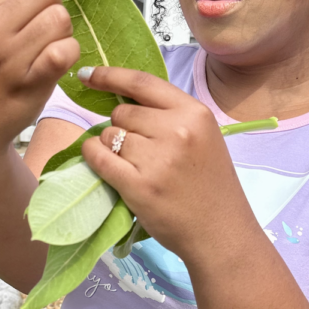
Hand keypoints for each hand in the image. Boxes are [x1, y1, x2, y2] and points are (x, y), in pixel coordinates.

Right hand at [0, 0, 99, 158]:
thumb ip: (5, 5)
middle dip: (57, 6)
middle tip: (46, 28)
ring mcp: (8, 57)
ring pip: (60, 20)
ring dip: (63, 34)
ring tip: (45, 51)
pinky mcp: (28, 81)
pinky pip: (65, 51)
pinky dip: (68, 55)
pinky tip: (54, 65)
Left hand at [79, 67, 253, 262]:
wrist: (220, 232)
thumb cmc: (210, 186)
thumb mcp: (203, 137)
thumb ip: (170, 116)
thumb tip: (121, 98)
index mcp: (194, 113)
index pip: (142, 82)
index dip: (110, 76)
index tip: (88, 76)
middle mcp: (177, 130)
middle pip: (122, 112)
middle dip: (121, 127)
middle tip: (139, 150)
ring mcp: (157, 159)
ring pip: (109, 134)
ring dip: (110, 146)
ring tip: (133, 165)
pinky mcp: (139, 186)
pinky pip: (99, 157)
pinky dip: (93, 156)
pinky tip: (99, 160)